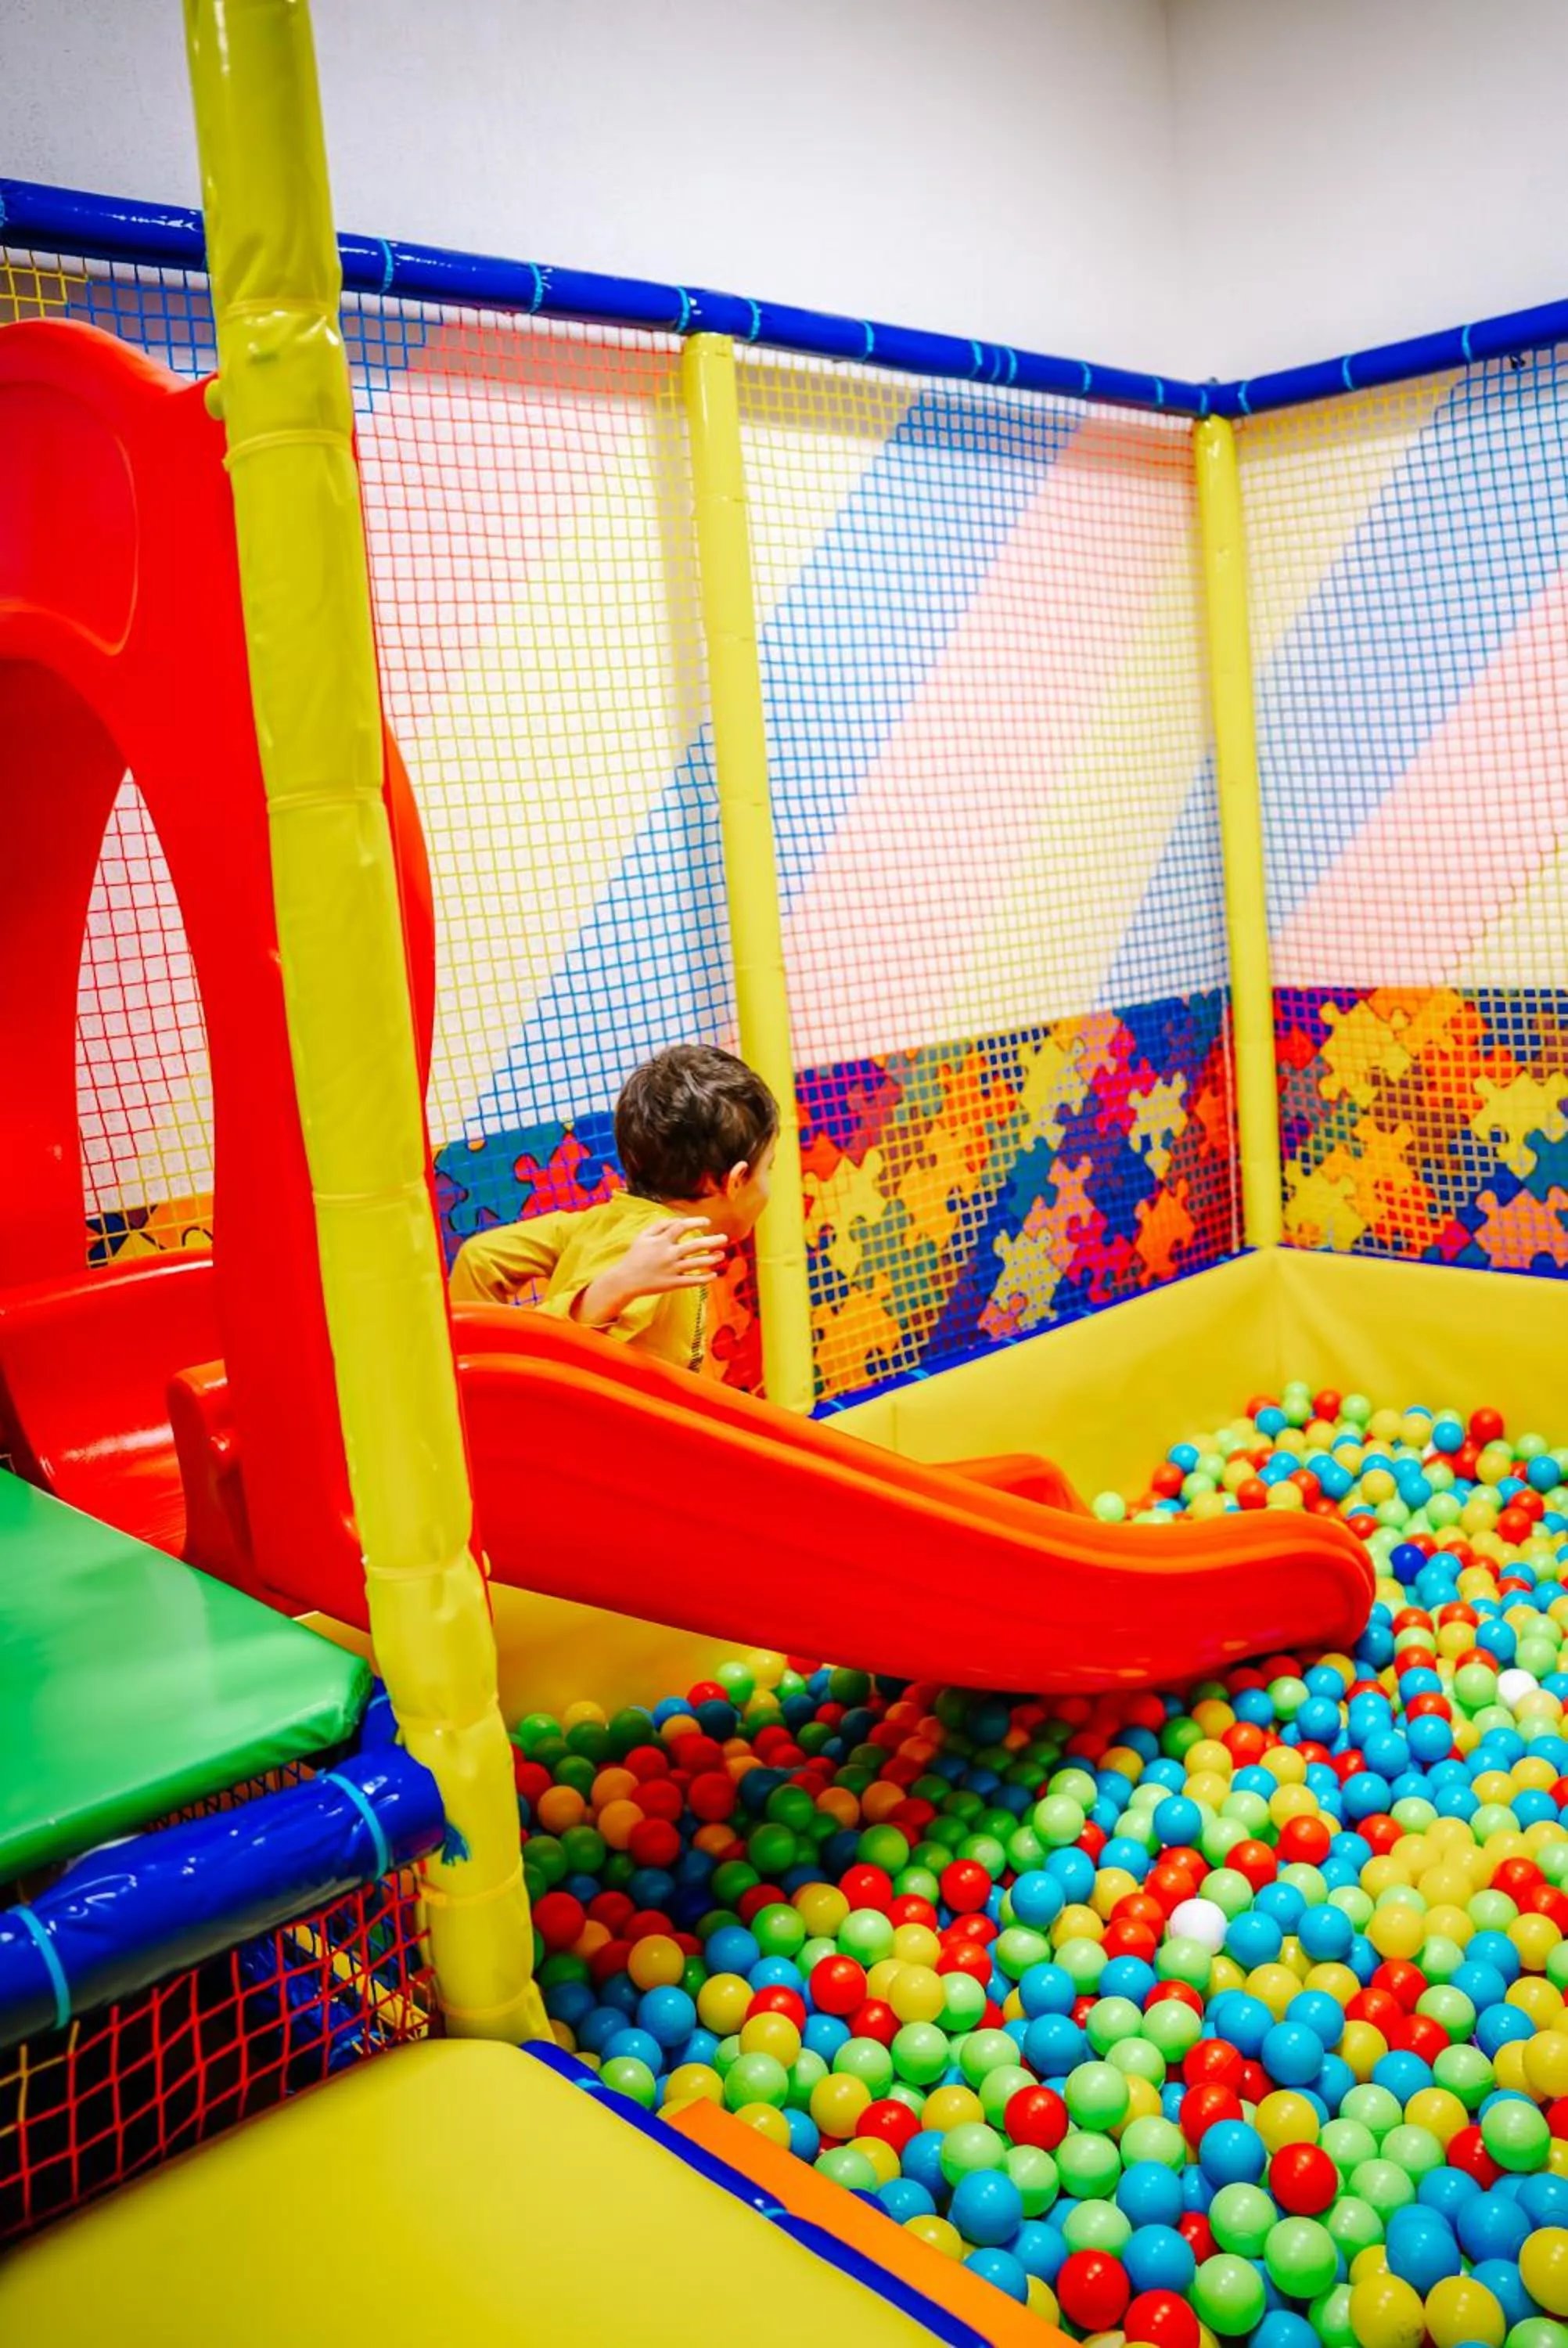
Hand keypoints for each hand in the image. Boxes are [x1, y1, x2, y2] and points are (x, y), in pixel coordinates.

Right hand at [575, 1217, 724, 1327]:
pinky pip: (692, 1281)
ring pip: (696, 1264)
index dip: (696, 1222)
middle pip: (695, 1245)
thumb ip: (659, 1225)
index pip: (682, 1226)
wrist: (625, 1280)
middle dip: (712, 1241)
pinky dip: (704, 1279)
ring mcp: (672, 1270)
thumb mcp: (643, 1236)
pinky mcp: (673, 1284)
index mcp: (661, 1241)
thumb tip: (677, 1219)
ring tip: (722, 1255)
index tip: (707, 1222)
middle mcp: (668, 1254)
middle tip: (725, 1238)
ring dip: (712, 1259)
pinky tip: (714, 1275)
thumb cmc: (635, 1255)